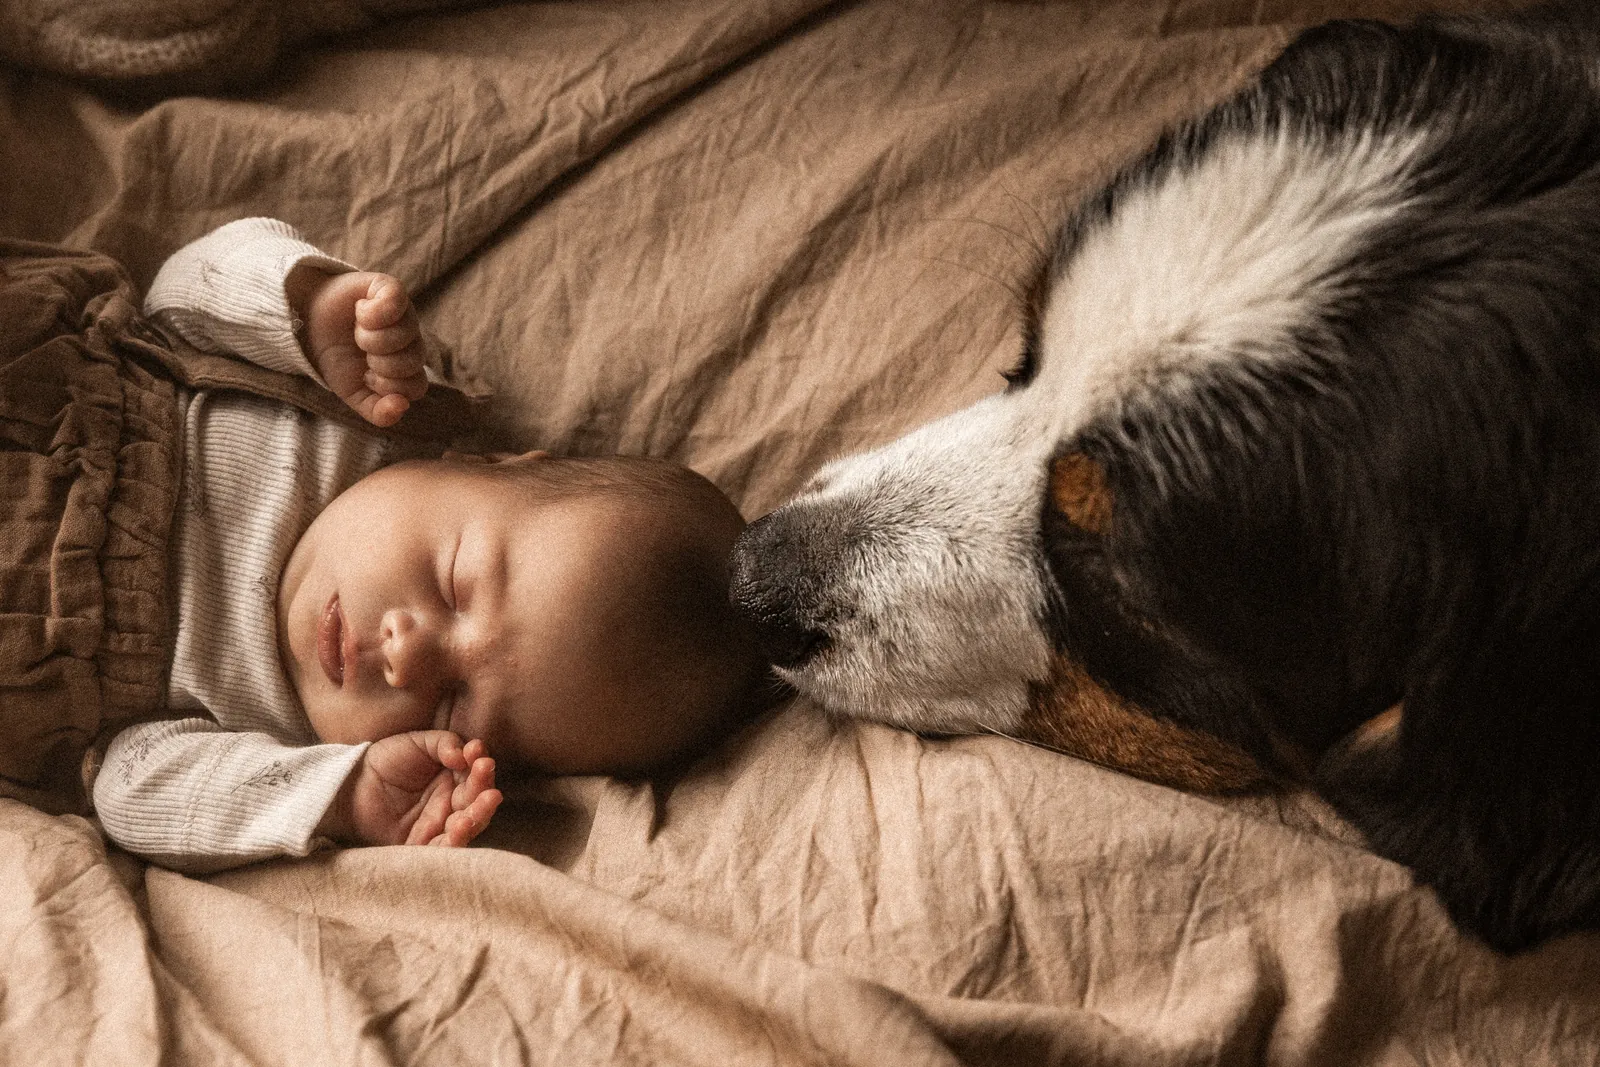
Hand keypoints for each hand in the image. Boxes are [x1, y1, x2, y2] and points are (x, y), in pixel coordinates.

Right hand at [289, 267, 428, 426]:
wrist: (306, 322)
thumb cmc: (336, 357)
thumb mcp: (352, 392)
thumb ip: (377, 411)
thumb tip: (401, 407)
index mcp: (406, 368)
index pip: (416, 387)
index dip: (387, 386)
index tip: (366, 376)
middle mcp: (411, 341)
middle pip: (412, 362)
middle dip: (378, 362)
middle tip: (362, 351)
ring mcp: (405, 314)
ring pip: (405, 334)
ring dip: (370, 337)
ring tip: (358, 331)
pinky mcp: (391, 288)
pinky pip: (396, 302)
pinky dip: (373, 312)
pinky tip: (360, 311)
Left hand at [324, 732, 502, 846]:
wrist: (350, 783)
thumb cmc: (385, 760)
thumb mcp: (417, 742)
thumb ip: (444, 742)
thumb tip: (466, 754)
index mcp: (454, 779)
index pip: (477, 777)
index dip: (482, 767)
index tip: (478, 755)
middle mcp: (451, 803)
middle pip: (477, 803)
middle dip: (485, 792)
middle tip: (488, 781)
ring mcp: (437, 826)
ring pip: (467, 826)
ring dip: (478, 816)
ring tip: (481, 805)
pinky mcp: (421, 845)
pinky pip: (443, 848)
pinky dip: (456, 841)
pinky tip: (461, 827)